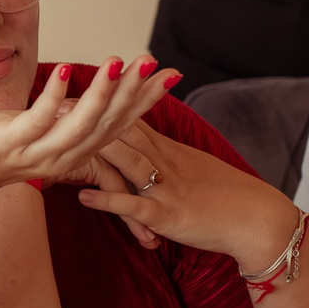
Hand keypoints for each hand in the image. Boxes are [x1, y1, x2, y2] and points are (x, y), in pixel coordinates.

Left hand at [0, 56, 175, 219]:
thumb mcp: (43, 127)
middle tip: (151, 63)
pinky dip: (51, 95)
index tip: (169, 74)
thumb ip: (70, 113)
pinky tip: (63, 70)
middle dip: (132, 92)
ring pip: (78, 124)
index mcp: (75, 152)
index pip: (118, 124)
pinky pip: (36, 120)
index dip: (145, 100)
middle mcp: (63, 156)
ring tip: (115, 63)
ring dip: (99, 92)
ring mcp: (37, 152)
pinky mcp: (10, 144)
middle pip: (107, 124)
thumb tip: (97, 89)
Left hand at [69, 120, 302, 265]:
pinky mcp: (167, 216)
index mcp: (167, 150)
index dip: (101, 102)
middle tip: (52, 103)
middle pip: (123, 131)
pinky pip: (134, 206)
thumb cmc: (224, 194)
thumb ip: (163, 154)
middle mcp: (164, 163)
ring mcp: (164, 189)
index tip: (69, 88)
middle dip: (89, 116)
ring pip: (127, 161)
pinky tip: (81, 198)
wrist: (255, 218)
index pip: (129, 115)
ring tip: (62, 142)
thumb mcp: (192, 166)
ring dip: (92, 149)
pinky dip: (108, 201)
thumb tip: (139, 142)